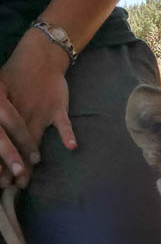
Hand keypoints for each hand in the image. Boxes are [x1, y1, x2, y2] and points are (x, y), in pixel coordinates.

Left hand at [0, 28, 76, 187]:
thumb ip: (2, 115)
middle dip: (10, 167)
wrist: (40, 57)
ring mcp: (39, 111)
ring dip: (29, 162)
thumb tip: (0, 139)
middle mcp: (19, 114)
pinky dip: (67, 134)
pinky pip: (63, 123)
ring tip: (26, 181)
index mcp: (2, 111)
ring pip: (32, 141)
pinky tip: (71, 147)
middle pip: (13, 145)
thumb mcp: (1, 93)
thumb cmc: (17, 76)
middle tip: (8, 185)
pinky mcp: (57, 108)